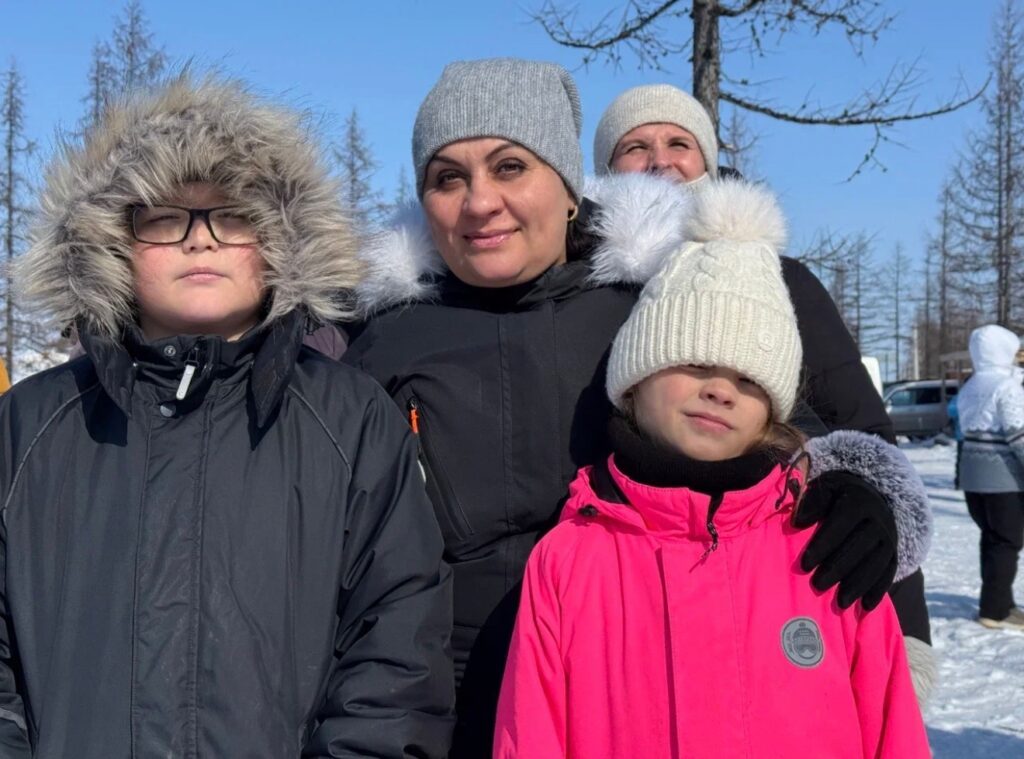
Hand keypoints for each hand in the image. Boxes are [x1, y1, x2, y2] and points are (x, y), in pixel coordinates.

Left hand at [793, 470, 897, 609]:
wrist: (870, 496)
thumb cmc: (836, 495)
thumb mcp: (823, 489)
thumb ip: (811, 502)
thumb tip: (798, 522)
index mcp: (858, 501)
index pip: (840, 525)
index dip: (823, 545)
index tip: (805, 565)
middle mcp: (878, 520)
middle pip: (859, 547)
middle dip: (838, 568)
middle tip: (817, 585)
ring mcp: (889, 538)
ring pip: (876, 564)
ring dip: (858, 585)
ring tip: (841, 602)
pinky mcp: (894, 553)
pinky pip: (889, 573)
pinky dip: (878, 591)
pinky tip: (866, 607)